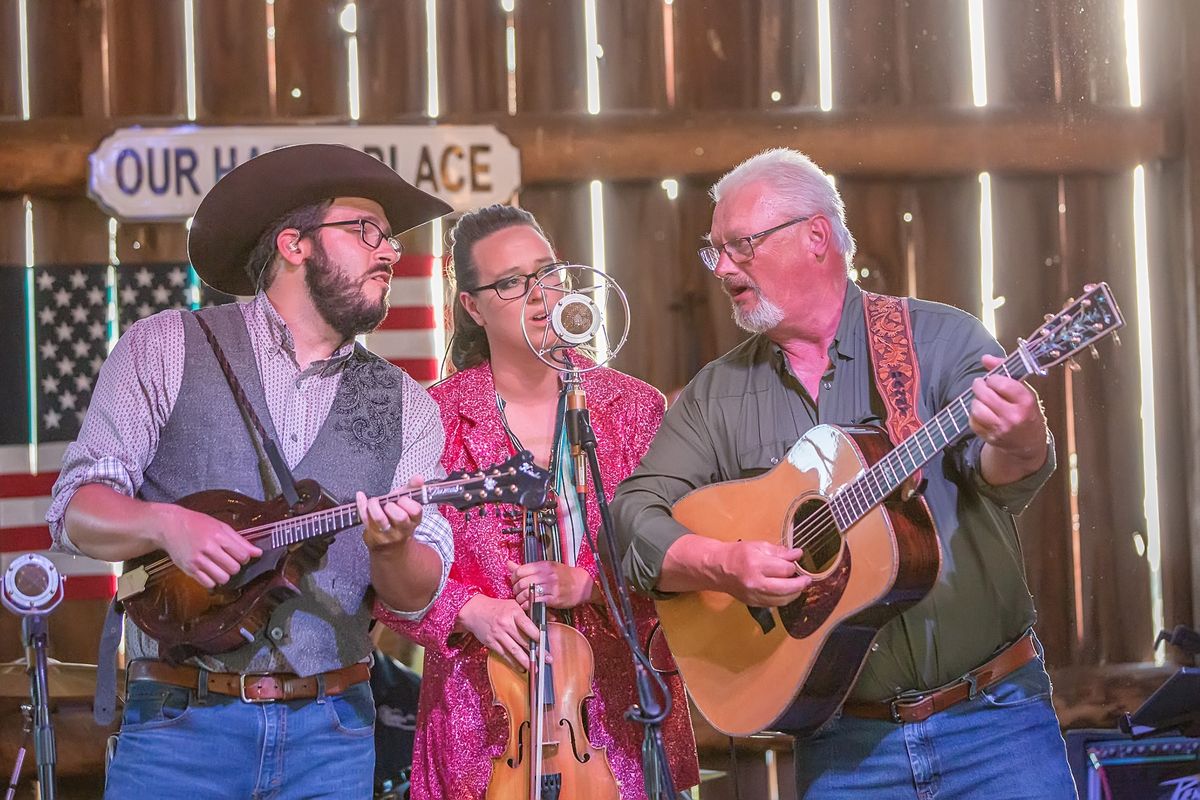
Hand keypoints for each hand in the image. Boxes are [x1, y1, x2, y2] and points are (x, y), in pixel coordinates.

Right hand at [157, 504, 261, 588]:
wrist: (170, 526)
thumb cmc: (198, 524)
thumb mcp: (221, 526)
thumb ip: (240, 541)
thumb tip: (258, 553)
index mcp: (219, 536)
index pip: (242, 555)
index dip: (244, 558)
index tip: (239, 555)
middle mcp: (208, 548)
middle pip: (233, 568)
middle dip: (235, 567)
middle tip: (228, 561)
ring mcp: (197, 560)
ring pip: (222, 578)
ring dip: (225, 575)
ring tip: (220, 567)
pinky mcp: (189, 569)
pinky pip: (208, 583)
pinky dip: (212, 581)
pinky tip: (210, 572)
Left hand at [357, 476, 423, 550]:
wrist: (390, 547)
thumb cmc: (398, 520)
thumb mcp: (407, 504)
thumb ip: (412, 488)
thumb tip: (419, 478)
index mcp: (414, 520)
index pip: (415, 510)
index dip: (407, 502)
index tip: (402, 499)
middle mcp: (402, 529)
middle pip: (400, 517)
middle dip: (392, 505)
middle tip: (388, 503)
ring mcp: (387, 534)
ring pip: (380, 518)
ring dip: (374, 505)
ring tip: (374, 501)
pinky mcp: (372, 535)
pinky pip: (365, 518)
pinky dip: (361, 504)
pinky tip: (361, 496)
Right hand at [457, 594, 543, 671]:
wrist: (475, 610)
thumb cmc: (497, 608)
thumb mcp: (513, 605)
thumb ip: (528, 613)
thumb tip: (549, 618)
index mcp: (513, 612)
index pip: (528, 625)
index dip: (537, 635)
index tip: (545, 643)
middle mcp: (506, 624)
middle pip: (523, 640)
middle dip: (536, 651)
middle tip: (547, 659)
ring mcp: (498, 634)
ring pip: (514, 650)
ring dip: (526, 661)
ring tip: (536, 668)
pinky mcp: (491, 643)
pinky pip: (504, 655)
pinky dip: (513, 663)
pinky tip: (521, 668)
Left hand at [508, 560, 594, 610]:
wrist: (582, 584)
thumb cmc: (564, 575)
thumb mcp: (546, 567)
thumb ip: (527, 568)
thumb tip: (509, 564)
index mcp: (544, 565)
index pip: (520, 570)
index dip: (514, 578)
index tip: (515, 582)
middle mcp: (547, 575)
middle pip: (522, 583)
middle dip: (516, 589)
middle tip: (517, 592)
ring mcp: (551, 587)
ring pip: (527, 593)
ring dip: (521, 599)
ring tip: (522, 599)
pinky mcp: (554, 599)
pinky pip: (535, 602)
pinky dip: (528, 605)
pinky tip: (528, 605)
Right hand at [718, 540, 810, 606]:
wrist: (717, 568)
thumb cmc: (737, 554)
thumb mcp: (758, 546)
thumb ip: (779, 551)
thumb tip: (797, 554)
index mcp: (756, 564)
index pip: (784, 569)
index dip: (793, 565)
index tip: (796, 561)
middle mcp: (755, 582)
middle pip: (786, 588)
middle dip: (800, 584)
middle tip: (807, 579)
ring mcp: (754, 595)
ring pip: (782, 600)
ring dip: (794, 593)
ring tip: (798, 586)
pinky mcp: (753, 603)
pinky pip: (774, 604)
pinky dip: (783, 599)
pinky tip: (786, 592)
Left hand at [970, 354, 1048, 468]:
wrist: (1028, 442)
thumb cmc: (1026, 411)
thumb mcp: (1023, 391)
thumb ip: (1005, 371)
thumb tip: (985, 358)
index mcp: (1025, 402)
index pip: (1002, 383)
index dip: (993, 378)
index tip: (993, 379)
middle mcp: (1014, 416)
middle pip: (985, 395)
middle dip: (979, 386)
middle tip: (981, 385)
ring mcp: (1001, 428)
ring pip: (976, 408)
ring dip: (976, 401)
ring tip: (982, 400)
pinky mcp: (990, 438)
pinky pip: (973, 422)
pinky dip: (974, 415)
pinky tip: (982, 412)